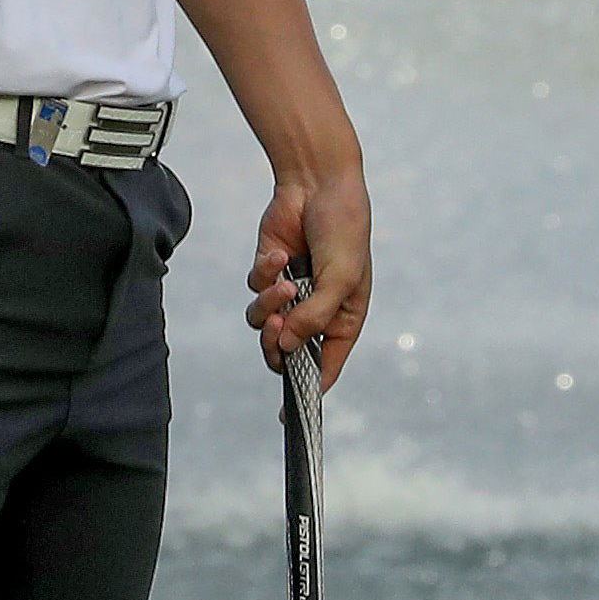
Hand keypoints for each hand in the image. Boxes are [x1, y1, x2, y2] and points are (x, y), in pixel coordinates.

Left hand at [247, 163, 372, 382]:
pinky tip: (278, 255)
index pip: (324, 366)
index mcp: (343, 319)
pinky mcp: (267, 273)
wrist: (318, 183)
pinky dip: (263, 275)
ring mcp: (289, 293)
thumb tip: (287, 347)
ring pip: (263, 325)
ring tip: (284, 282)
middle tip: (276, 327)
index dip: (307, 391)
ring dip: (269, 307)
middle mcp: (314, 311)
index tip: (288, 416)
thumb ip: (315, 316)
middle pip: (284, 351)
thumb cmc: (344, 229)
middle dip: (276, 344)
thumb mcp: (340, 278)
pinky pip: (254, 291)